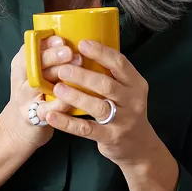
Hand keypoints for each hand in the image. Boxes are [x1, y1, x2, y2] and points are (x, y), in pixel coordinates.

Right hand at [0, 40, 72, 150]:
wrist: (21, 125)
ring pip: (36, 84)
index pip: (29, 47)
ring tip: (74, 73)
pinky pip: (44, 110)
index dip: (45, 42)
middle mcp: (20, 79)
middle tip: (70, 52)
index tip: (61, 38)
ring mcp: (24, 98)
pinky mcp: (31, 117)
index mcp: (22, 63)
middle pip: (32, 64)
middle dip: (51, 57)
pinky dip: (57, 105)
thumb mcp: (39, 71)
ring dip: (55, 77)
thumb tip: (79, 36)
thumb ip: (51, 57)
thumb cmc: (38, 92)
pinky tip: (70, 100)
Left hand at [36, 38, 158, 168]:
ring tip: (57, 88)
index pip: (120, 64)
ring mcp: (123, 121)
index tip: (82, 44)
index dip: (101, 52)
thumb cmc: (126, 111)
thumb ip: (112, 75)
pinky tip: (52, 115)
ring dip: (75, 96)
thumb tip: (82, 50)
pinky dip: (67, 123)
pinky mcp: (111, 137)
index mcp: (136, 84)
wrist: (139, 146)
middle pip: (106, 85)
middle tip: (62, 68)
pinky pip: (86, 129)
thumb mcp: (128, 91)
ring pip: (97, 106)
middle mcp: (133, 101)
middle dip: (83, 75)